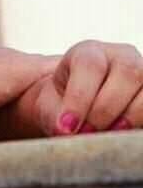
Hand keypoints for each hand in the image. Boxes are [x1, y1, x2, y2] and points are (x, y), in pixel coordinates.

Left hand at [27, 40, 142, 135]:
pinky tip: (121, 134)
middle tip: (86, 133)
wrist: (82, 109)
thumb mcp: (53, 105)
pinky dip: (138, 124)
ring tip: (107, 135)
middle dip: (104, 110)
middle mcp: (122, 57)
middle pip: (126, 73)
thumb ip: (56, 114)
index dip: (79, 98)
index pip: (90, 65)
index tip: (66, 126)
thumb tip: (64, 130)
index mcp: (90, 52)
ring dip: (128, 118)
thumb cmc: (64, 106)